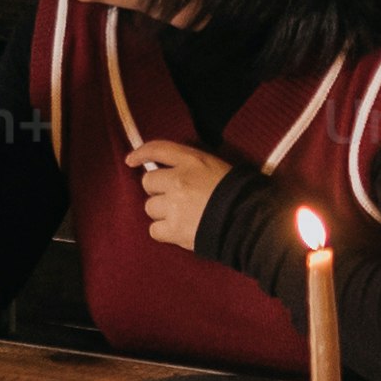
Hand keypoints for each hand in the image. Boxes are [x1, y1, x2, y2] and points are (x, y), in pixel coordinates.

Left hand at [122, 137, 240, 251]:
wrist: (249, 221)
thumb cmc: (237, 193)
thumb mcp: (217, 166)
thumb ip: (192, 165)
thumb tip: (169, 169)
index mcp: (192, 161)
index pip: (158, 149)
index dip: (141, 153)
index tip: (131, 160)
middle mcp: (179, 180)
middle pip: (148, 182)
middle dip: (158, 191)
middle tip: (174, 198)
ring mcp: (174, 205)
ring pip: (150, 207)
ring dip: (161, 212)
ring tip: (180, 216)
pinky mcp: (174, 229)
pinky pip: (154, 230)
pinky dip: (164, 231)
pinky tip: (178, 230)